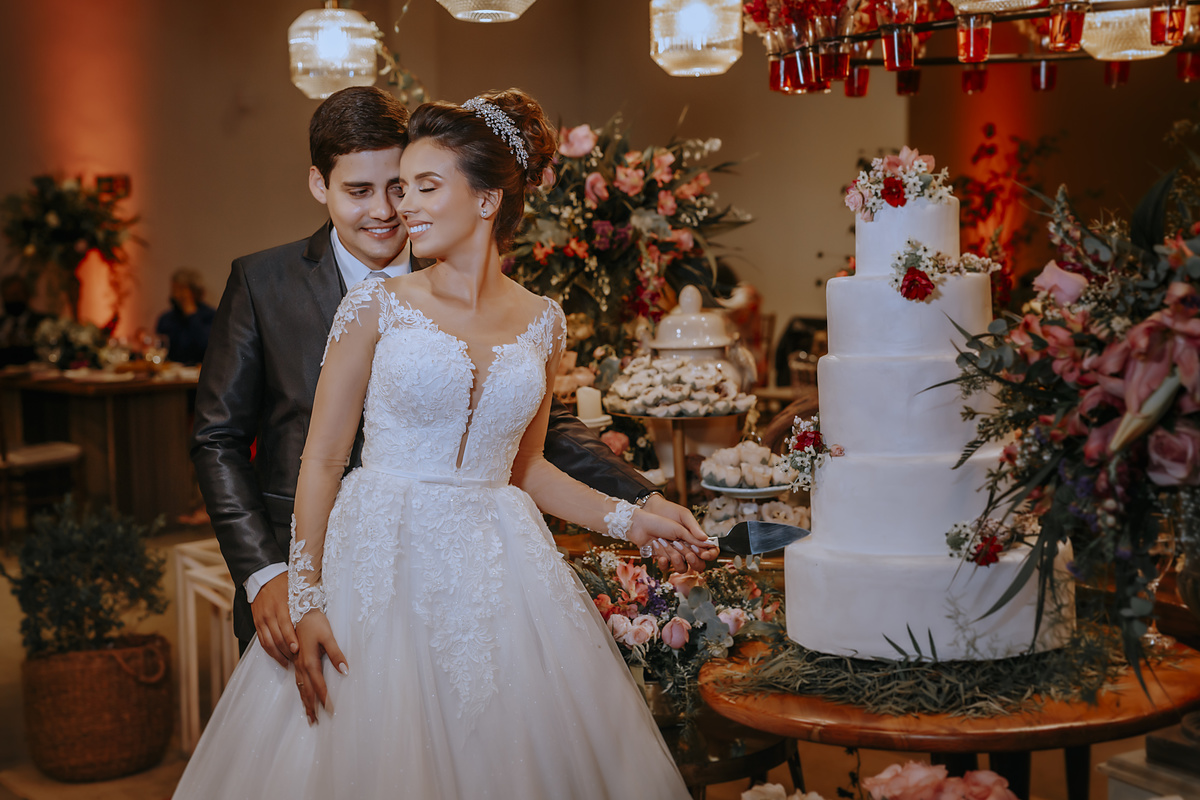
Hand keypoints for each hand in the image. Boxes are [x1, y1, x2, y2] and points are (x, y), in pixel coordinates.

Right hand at [250, 573, 298, 667]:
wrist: (263, 578)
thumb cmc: (285, 584)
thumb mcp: (296, 591)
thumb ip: (304, 604)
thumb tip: (323, 617)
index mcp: (282, 605)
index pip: (286, 626)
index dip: (291, 639)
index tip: (298, 650)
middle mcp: (271, 613)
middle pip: (277, 637)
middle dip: (287, 651)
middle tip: (297, 661)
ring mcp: (262, 619)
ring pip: (269, 642)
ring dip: (279, 655)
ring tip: (289, 663)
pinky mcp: (257, 623)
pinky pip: (262, 641)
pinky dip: (270, 651)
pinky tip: (278, 657)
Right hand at [294, 610, 348, 724]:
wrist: (298, 609)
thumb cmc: (314, 621)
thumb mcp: (328, 636)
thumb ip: (336, 654)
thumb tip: (346, 671)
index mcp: (310, 661)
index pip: (319, 686)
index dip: (325, 699)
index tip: (331, 712)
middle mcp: (301, 665)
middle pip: (306, 691)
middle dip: (311, 706)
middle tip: (315, 722)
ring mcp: (297, 662)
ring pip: (300, 686)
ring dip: (304, 701)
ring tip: (309, 715)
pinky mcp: (295, 658)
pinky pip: (297, 679)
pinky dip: (300, 690)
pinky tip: (302, 693)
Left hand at [629, 496, 718, 572]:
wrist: (644, 517)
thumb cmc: (666, 513)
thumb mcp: (683, 517)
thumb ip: (694, 529)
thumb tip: (706, 540)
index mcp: (695, 539)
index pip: (709, 551)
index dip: (710, 555)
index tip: (703, 554)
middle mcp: (686, 549)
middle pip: (698, 565)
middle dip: (694, 561)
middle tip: (688, 554)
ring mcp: (674, 555)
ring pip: (682, 568)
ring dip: (676, 559)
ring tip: (668, 544)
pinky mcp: (662, 558)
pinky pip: (666, 567)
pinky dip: (663, 561)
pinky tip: (658, 550)